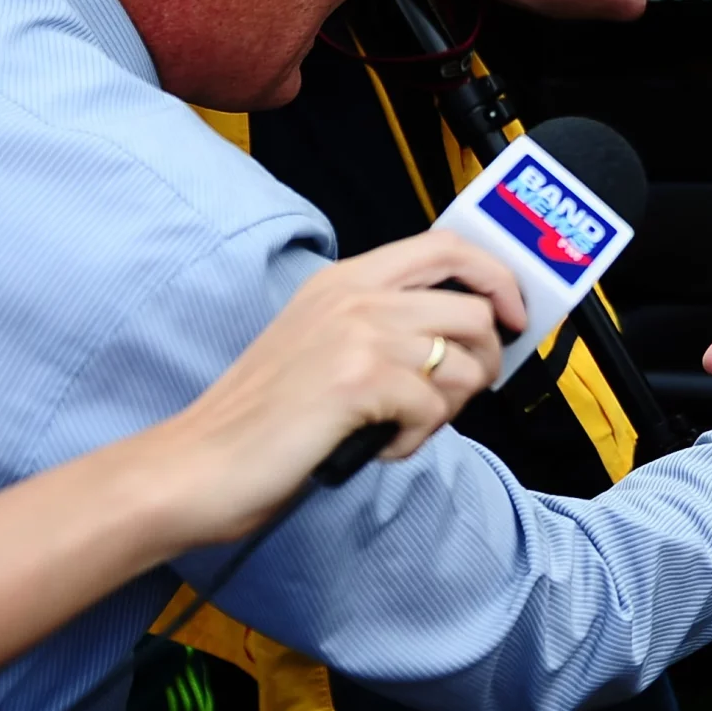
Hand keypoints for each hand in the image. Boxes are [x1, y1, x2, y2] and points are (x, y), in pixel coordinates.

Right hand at [153, 232, 524, 544]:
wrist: (198, 464)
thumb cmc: (262, 417)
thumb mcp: (322, 342)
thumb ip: (384, 324)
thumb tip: (467, 334)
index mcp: (346, 279)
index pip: (447, 247)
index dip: (497, 277)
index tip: (513, 316)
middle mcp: (355, 295)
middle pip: (475, 308)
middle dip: (486, 361)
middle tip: (458, 396)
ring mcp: (358, 333)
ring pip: (465, 363)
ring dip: (450, 408)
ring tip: (404, 426)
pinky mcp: (360, 380)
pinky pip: (435, 408)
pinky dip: (417, 439)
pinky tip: (380, 445)